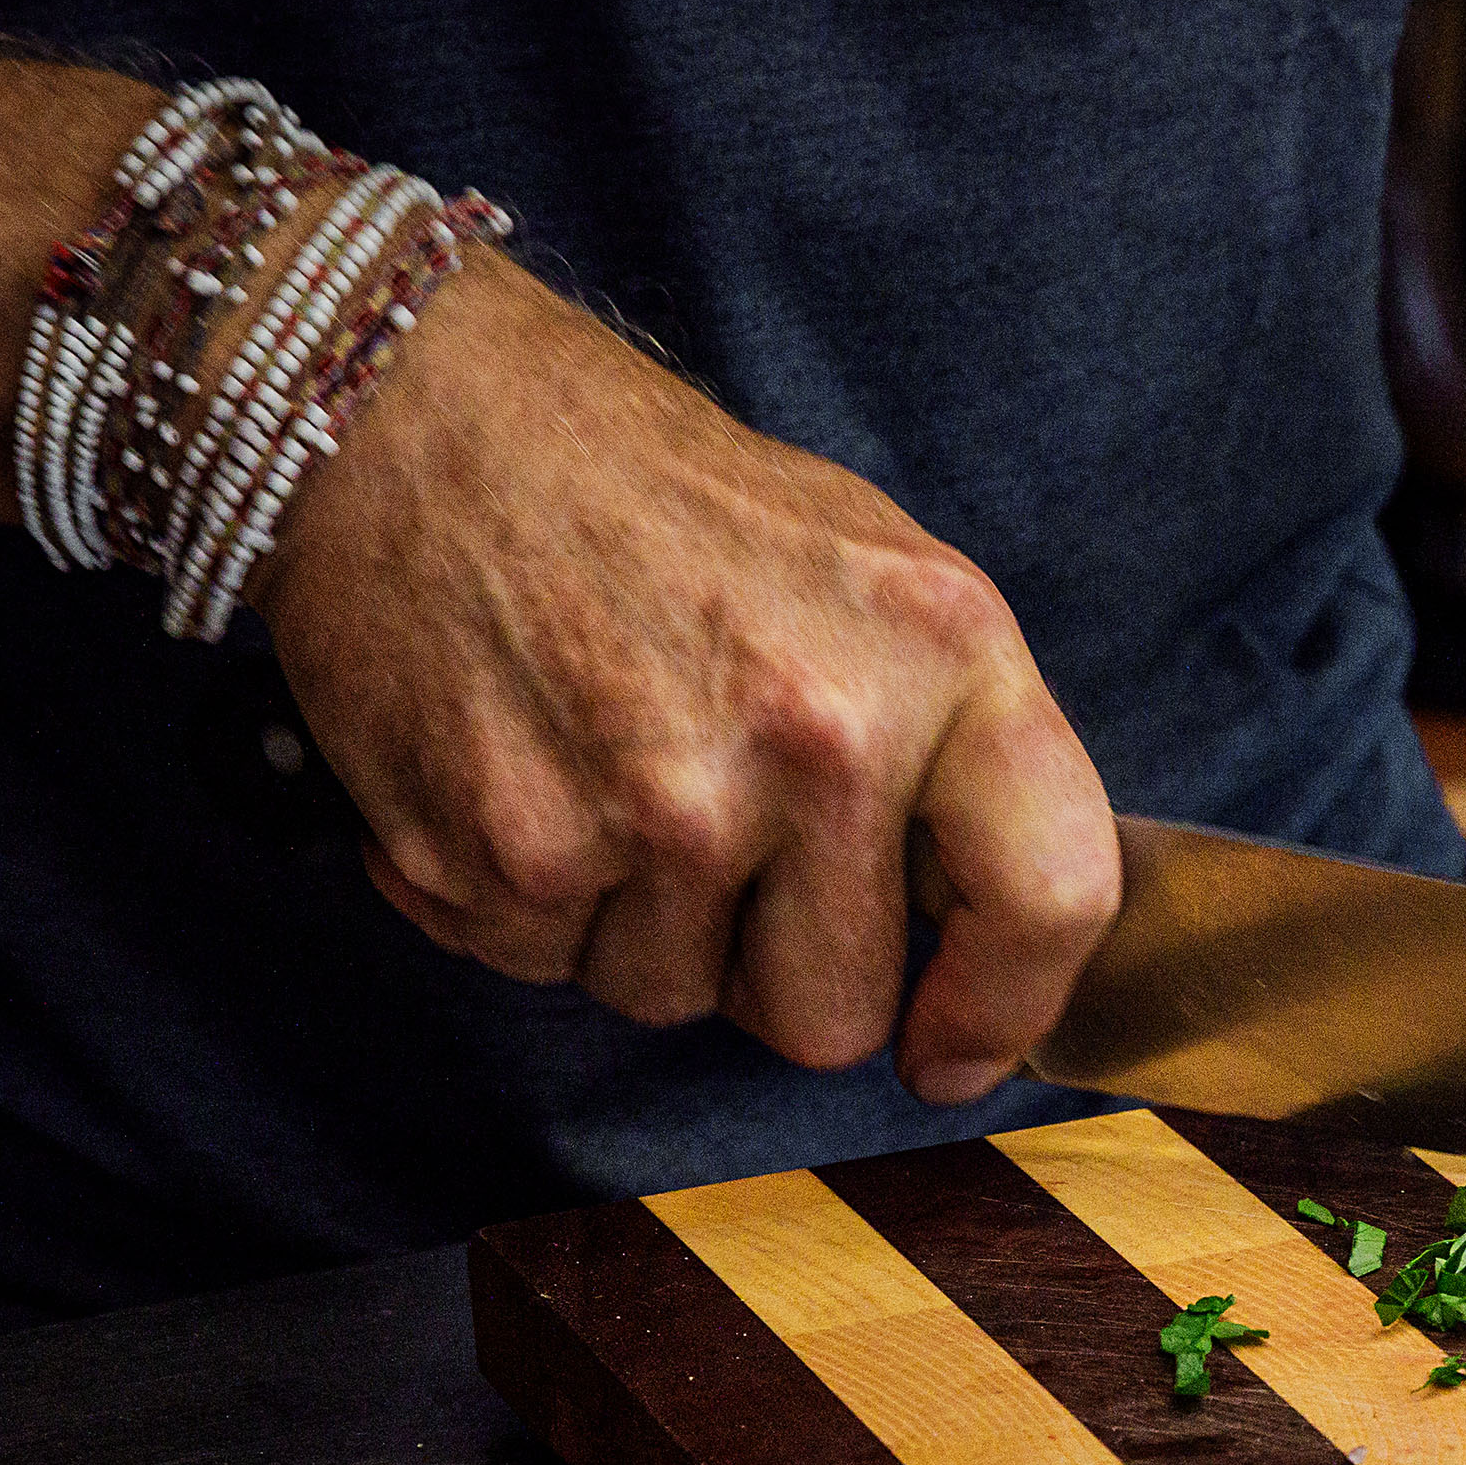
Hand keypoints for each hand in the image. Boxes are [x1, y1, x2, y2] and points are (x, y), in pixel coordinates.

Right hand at [252, 253, 1119, 1099]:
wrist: (413, 415)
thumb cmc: (652, 498)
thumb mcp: (868, 570)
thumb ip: (950, 745)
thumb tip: (986, 928)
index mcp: (939, 650)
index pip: (1052, 894)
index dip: (1007, 1006)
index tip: (953, 1049)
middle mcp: (815, 737)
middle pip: (831, 1014)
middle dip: (773, 968)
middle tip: (720, 843)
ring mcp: (659, 804)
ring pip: (674, 998)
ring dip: (639, 924)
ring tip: (603, 765)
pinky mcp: (512, 851)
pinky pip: (544, 967)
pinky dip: (526, 900)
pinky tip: (518, 770)